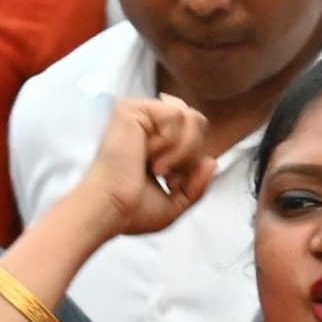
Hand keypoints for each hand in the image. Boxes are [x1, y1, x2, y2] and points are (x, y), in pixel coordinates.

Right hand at [63, 96, 217, 239]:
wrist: (109, 211)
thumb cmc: (131, 212)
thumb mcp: (175, 203)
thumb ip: (197, 185)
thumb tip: (212, 161)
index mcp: (153, 140)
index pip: (194, 132)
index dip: (193, 161)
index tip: (171, 183)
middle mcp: (145, 124)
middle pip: (197, 120)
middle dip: (191, 154)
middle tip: (167, 176)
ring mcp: (137, 114)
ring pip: (190, 116)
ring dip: (182, 151)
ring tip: (158, 168)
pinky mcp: (130, 110)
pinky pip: (175, 114)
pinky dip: (172, 143)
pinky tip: (150, 158)